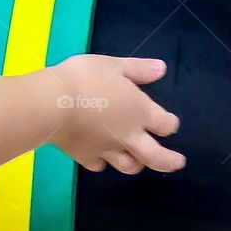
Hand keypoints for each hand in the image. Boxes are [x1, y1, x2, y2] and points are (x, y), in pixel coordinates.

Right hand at [53, 54, 184, 174]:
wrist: (53, 104)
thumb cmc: (86, 78)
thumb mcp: (113, 65)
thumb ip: (139, 69)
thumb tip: (162, 69)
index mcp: (140, 111)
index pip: (165, 125)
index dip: (170, 123)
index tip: (170, 122)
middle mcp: (129, 135)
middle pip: (157, 157)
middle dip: (170, 161)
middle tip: (177, 162)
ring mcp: (107, 149)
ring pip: (129, 165)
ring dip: (137, 164)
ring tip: (138, 161)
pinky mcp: (85, 156)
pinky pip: (99, 164)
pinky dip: (103, 162)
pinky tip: (100, 156)